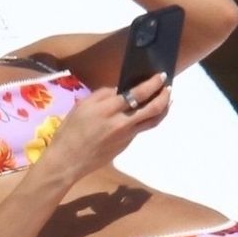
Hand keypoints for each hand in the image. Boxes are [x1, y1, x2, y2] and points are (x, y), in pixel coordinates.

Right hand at [37, 74, 170, 182]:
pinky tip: (146, 113)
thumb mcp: (82, 106)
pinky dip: (148, 119)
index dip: (153, 84)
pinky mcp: (126, 145)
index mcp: (108, 109)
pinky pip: (140, 129)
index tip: (161, 76)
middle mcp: (122, 123)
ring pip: (152, 121)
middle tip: (169, 86)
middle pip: (153, 109)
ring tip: (167, 100)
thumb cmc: (70, 131)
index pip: (138, 94)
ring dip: (163, 109)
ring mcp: (126, 136)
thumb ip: (103, 95)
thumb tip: (120, 91)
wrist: (68, 160)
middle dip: (164, 95)